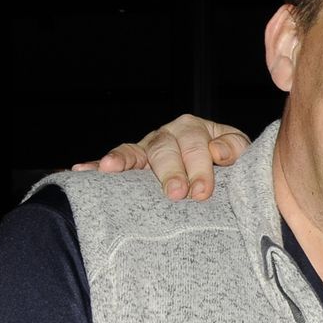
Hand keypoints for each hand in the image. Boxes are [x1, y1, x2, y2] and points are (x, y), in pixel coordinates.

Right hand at [70, 113, 249, 200]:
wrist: (222, 168)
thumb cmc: (229, 161)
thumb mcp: (240, 152)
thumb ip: (233, 149)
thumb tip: (218, 152)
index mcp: (195, 129)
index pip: (195, 145)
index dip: (199, 167)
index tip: (202, 191)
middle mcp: (168, 134)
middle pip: (165, 149)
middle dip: (170, 171)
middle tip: (176, 193)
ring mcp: (148, 147)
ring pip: (135, 152)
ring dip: (124, 161)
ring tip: (112, 169)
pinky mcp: (133, 162)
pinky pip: (115, 161)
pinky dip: (98, 164)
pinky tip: (82, 169)